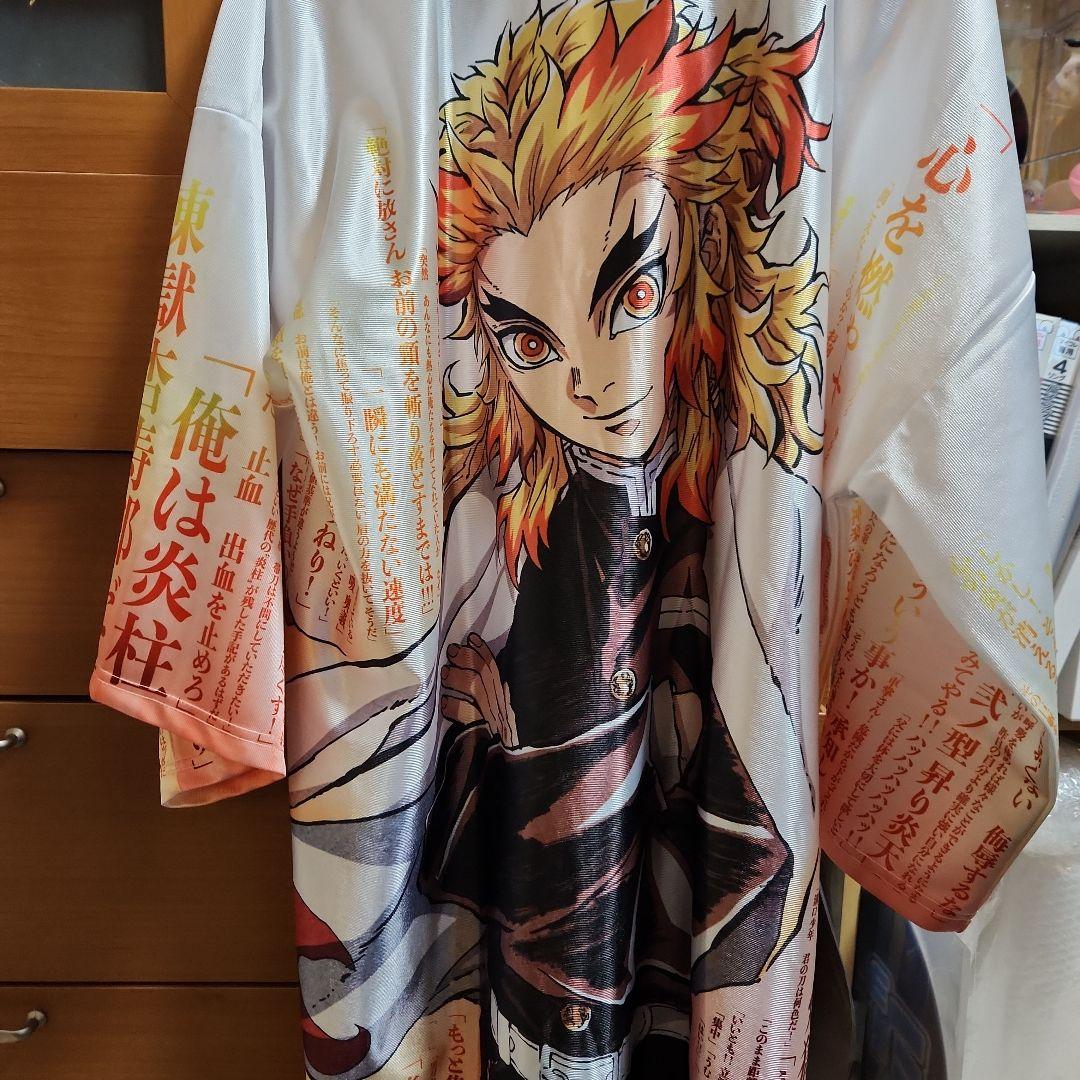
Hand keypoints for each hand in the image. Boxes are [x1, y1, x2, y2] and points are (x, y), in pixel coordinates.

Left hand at [440, 633, 519, 747]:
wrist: (510, 762)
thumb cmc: (501, 736)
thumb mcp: (502, 708)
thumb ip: (493, 689)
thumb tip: (475, 661)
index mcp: (506, 695)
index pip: (495, 667)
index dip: (483, 651)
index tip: (471, 638)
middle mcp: (500, 704)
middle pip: (483, 674)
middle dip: (466, 659)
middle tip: (451, 651)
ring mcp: (491, 717)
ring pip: (474, 690)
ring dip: (457, 678)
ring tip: (445, 674)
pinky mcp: (480, 733)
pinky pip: (465, 714)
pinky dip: (453, 707)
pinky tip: (444, 703)